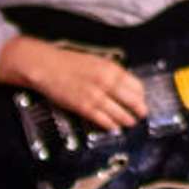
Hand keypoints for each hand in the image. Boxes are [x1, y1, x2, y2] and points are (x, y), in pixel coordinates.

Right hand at [0, 36, 146, 132]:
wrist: (46, 66)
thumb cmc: (68, 62)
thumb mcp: (96, 61)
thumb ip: (111, 72)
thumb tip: (124, 84)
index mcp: (110, 69)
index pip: (136, 85)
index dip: (141, 95)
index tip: (142, 99)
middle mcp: (106, 82)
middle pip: (132, 101)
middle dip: (139, 110)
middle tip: (142, 114)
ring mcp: (95, 96)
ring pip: (119, 113)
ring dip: (127, 120)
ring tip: (130, 123)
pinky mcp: (84, 107)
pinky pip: (103, 120)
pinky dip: (111, 125)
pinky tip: (114, 127)